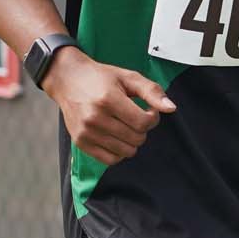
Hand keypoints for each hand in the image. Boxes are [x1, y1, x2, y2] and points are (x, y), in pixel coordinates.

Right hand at [43, 49, 175, 165]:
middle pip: (137, 139)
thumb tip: (172, 108)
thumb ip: (152, 91)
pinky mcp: (81, 142)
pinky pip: (110, 160)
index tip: (147, 110)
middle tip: (134, 116)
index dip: (152, 118)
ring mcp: (86, 132)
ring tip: (125, 126)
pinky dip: (119, 152)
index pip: (143, 123)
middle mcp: (95, 118)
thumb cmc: (100, 77)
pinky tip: (116, 137)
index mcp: (108, 99)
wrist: (67, 79)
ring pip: (126, 152)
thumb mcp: (128, 77)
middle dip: (142, 129)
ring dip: (131, 141)